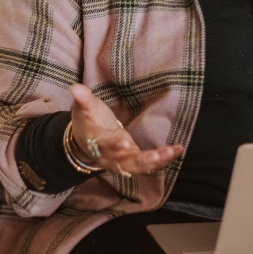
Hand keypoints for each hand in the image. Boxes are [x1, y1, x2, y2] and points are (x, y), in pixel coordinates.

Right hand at [68, 83, 182, 175]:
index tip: (124, 143)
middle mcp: (110, 157)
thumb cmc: (88, 123)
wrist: (86, 143)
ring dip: (157, 161)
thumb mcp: (84, 109)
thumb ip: (83, 99)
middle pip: (125, 163)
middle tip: (156, 156)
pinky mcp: (134, 160)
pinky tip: (177, 150)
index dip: (114, 146)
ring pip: (139, 166)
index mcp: (97, 143)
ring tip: (172, 152)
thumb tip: (75, 87)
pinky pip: (149, 164)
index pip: (105, 146)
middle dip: (141, 160)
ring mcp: (123, 161)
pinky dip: (163, 159)